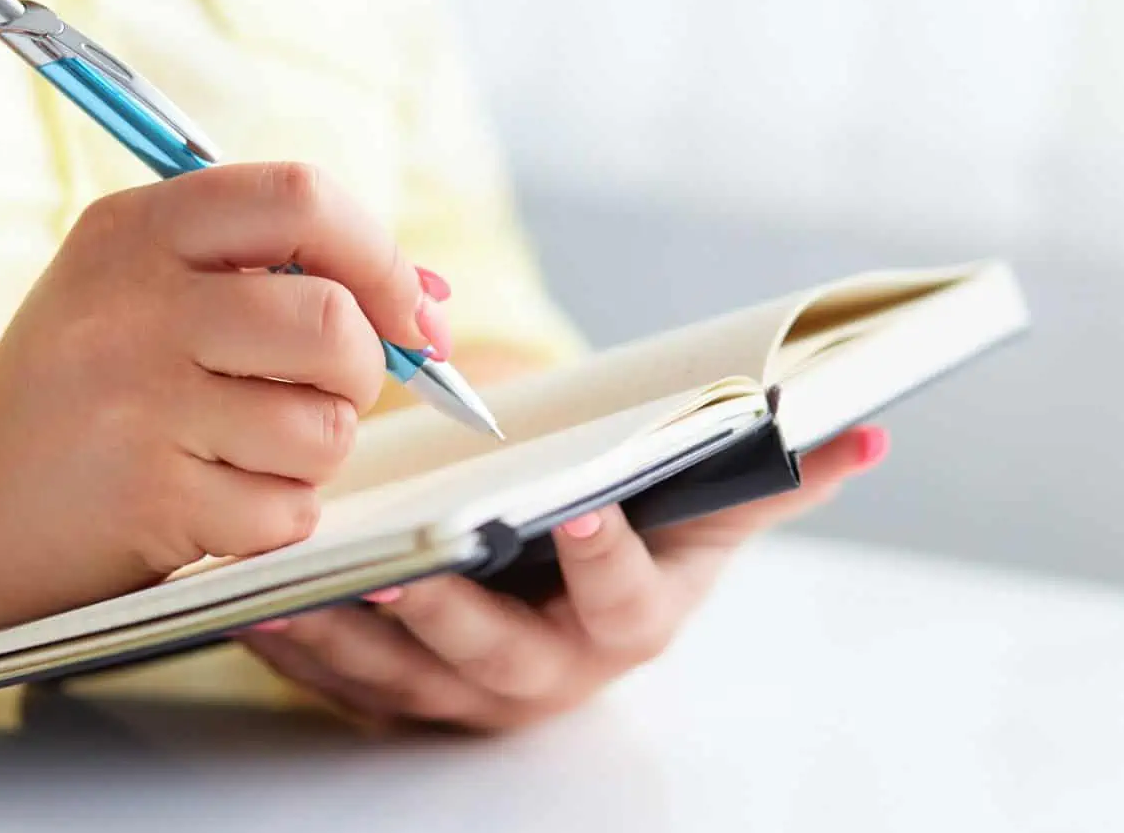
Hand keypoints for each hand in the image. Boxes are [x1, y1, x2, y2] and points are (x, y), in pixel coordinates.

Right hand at [0, 163, 447, 625]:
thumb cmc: (87, 387)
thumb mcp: (149, 290)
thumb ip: (280, 274)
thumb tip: (429, 300)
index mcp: (137, 229)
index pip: (302, 198)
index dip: (379, 256)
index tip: (403, 309)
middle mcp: (133, 306)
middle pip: (331, 322)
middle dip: (361, 369)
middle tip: (328, 390)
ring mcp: (138, 406)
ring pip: (323, 427)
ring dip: (313, 452)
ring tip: (244, 449)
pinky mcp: (151, 500)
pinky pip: (289, 509)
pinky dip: (275, 515)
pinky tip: (212, 500)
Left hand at [235, 426, 889, 731]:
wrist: (570, 596)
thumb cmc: (636, 540)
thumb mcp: (703, 511)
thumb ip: (773, 474)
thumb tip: (869, 431)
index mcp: (629, 621)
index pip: (626, 600)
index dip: (607, 561)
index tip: (582, 511)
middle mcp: (550, 670)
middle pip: (499, 655)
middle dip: (452, 612)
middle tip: (408, 561)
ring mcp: (470, 691)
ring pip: (405, 674)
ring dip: (350, 631)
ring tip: (300, 581)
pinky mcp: (403, 693)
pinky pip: (343, 681)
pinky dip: (298, 644)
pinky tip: (255, 601)